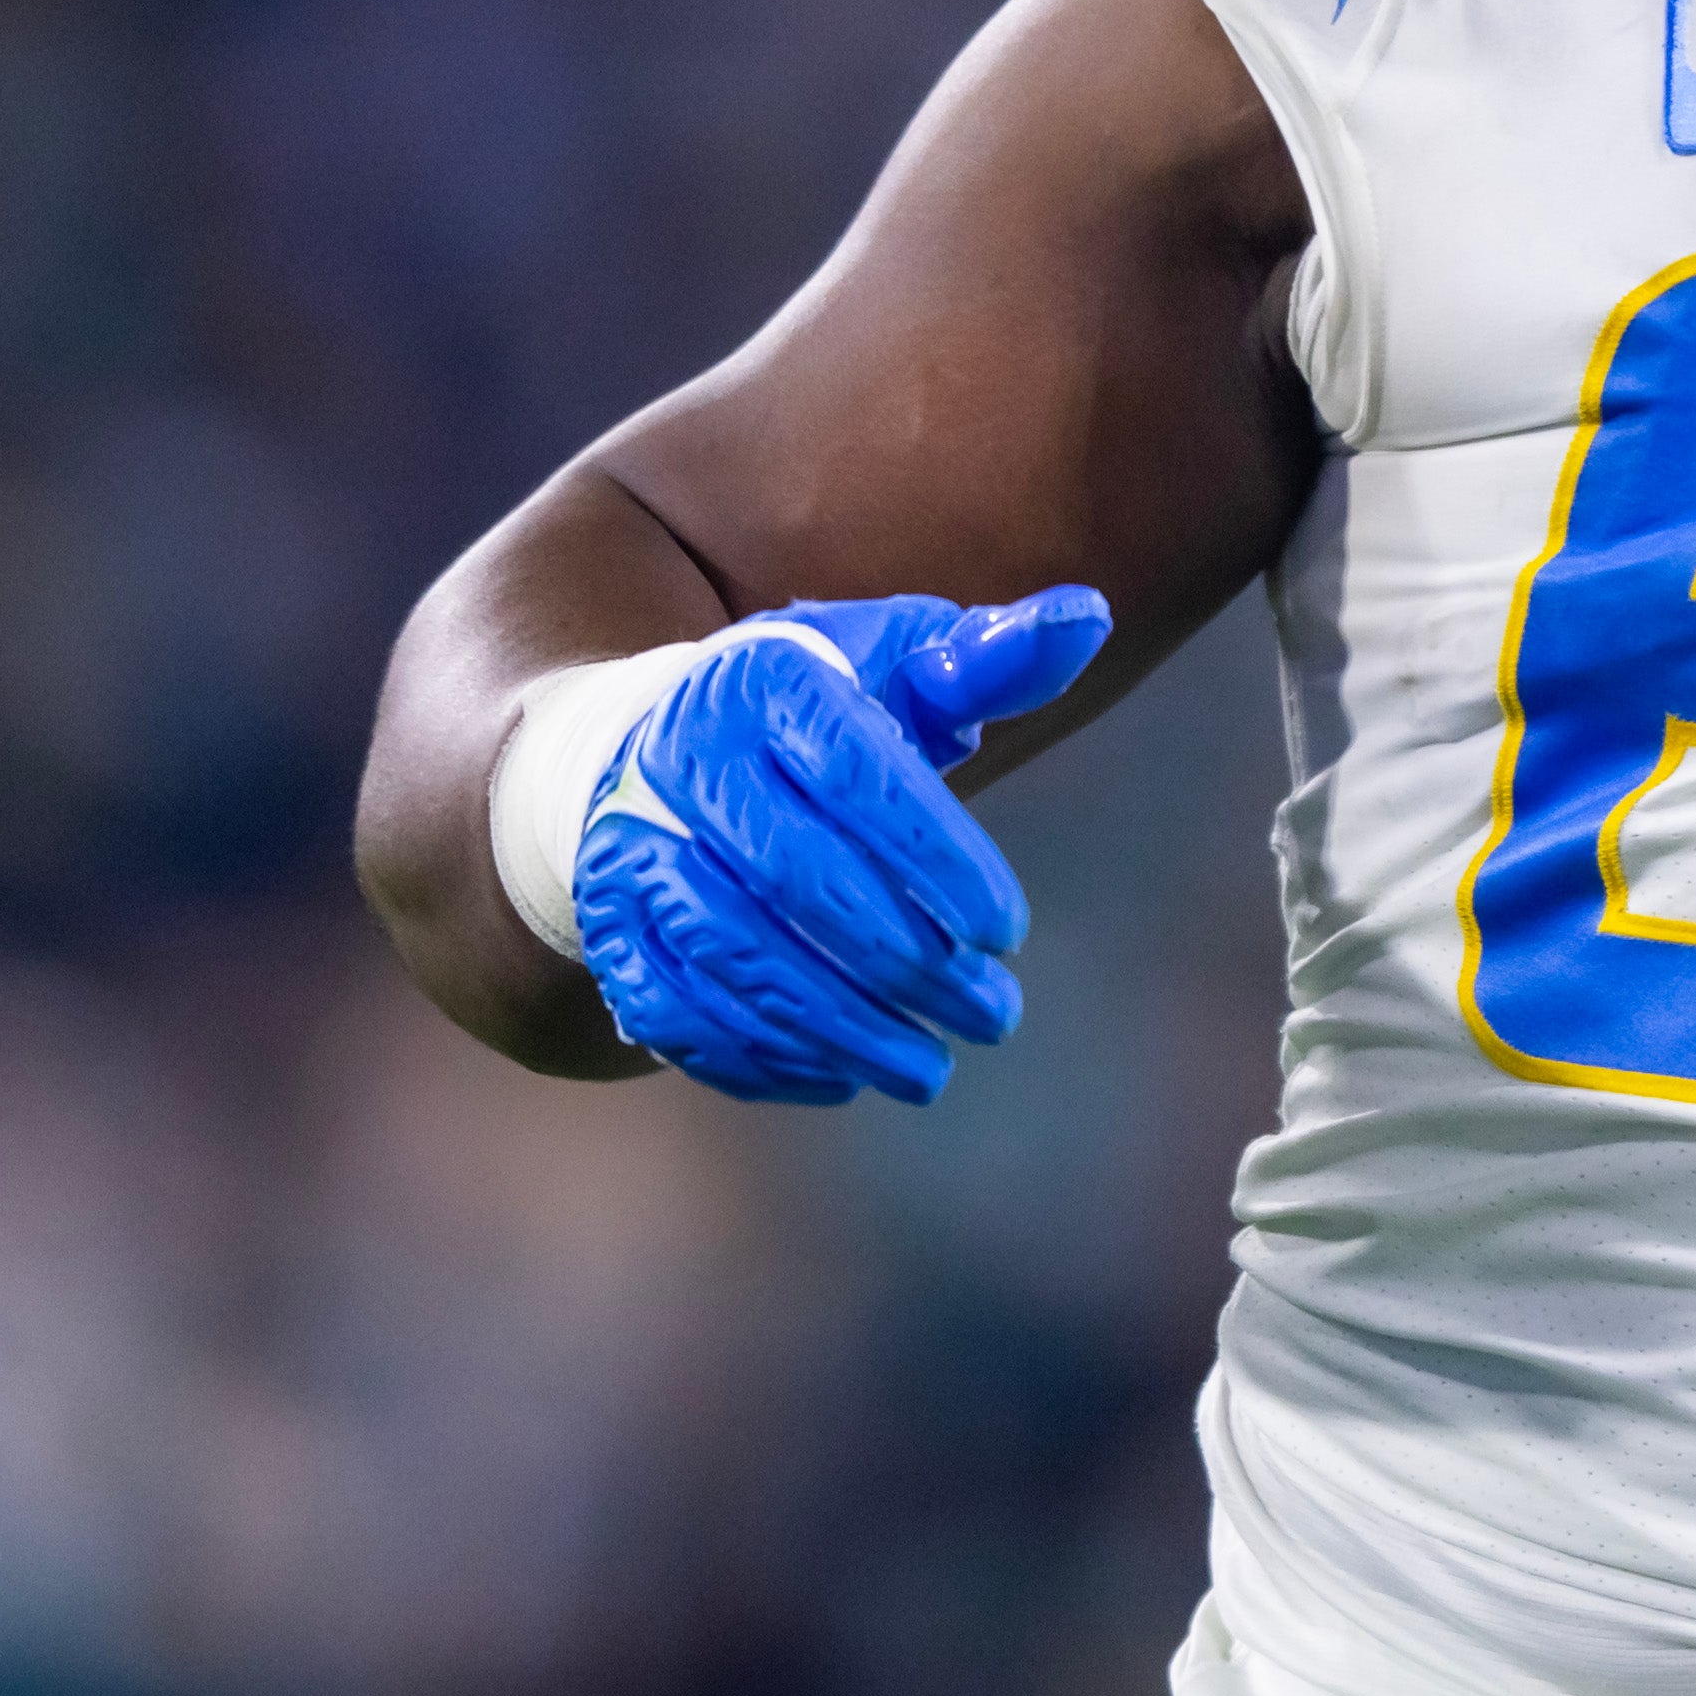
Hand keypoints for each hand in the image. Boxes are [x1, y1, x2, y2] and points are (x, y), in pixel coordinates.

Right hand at [572, 589, 1112, 1103]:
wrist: (631, 749)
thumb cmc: (799, 711)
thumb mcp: (887, 663)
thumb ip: (984, 657)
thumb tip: (1086, 619)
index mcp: (761, 685)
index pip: (854, 775)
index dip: (936, 859)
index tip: (1008, 930)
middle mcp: (679, 763)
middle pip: (797, 878)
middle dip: (907, 961)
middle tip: (994, 1014)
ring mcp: (631, 851)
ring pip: (737, 958)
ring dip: (843, 1027)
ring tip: (933, 1068)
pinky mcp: (609, 931)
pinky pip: (676, 1011)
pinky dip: (761, 1056)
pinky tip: (842, 1076)